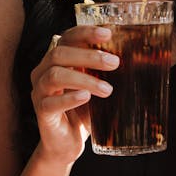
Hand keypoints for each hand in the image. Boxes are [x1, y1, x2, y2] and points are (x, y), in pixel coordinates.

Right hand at [30, 27, 119, 163]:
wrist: (67, 142)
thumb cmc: (83, 111)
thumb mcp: (96, 87)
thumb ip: (106, 72)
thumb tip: (136, 58)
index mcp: (57, 60)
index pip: (67, 37)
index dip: (86, 32)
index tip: (108, 33)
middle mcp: (43, 71)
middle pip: (60, 53)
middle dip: (89, 55)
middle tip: (114, 63)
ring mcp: (39, 91)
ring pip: (56, 75)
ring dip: (84, 79)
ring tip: (107, 89)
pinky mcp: (41, 112)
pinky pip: (51, 102)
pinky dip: (70, 98)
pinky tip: (86, 97)